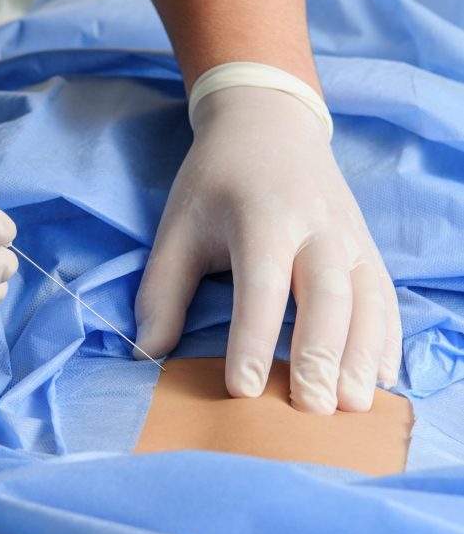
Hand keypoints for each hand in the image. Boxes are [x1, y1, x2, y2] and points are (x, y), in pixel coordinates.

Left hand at [134, 86, 401, 413]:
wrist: (268, 123)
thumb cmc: (216, 181)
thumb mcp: (178, 227)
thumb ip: (162, 291)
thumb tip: (145, 354)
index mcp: (261, 217)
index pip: (261, 285)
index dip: (251, 338)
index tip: (242, 390)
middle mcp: (316, 226)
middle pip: (326, 295)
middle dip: (321, 356)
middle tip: (313, 410)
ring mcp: (350, 235)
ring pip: (367, 299)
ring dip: (363, 355)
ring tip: (355, 407)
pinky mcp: (367, 245)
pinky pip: (385, 295)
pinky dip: (387, 339)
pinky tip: (381, 379)